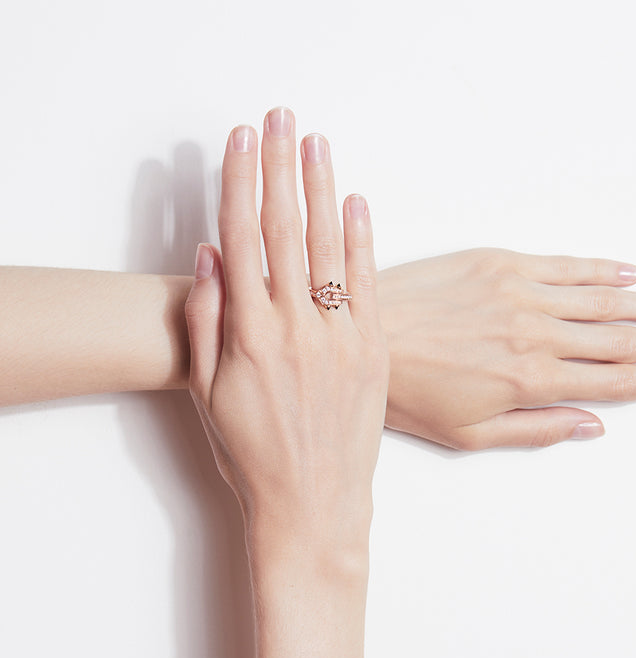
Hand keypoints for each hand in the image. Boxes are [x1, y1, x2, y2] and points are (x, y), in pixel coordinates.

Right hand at [184, 107, 388, 549]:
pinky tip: (356, 202)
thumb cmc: (253, 454)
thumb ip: (205, 320)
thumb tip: (211, 254)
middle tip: (284, 117)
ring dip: (323, 187)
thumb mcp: (206, 393)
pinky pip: (370, 285)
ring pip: (331, 246)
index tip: (243, 139)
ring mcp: (341, 338)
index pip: (243, 237)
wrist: (312, 503)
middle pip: (287, 228)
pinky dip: (363, 240)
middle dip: (283, 166)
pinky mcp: (372, 352)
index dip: (242, 181)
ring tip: (318, 142)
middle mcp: (296, 327)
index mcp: (249, 334)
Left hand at [377, 248, 635, 449]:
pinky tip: (628, 271)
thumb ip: (535, 430)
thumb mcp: (468, 434)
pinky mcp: (495, 261)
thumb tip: (593, 424)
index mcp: (529, 379)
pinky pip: (561, 264)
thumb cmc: (405, 393)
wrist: (356, 335)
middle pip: (623, 337)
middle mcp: (534, 333)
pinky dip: (599, 268)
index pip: (617, 380)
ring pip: (603, 299)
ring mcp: (518, 292)